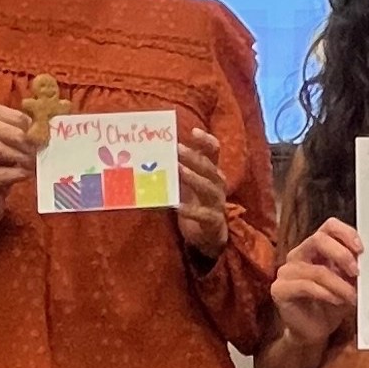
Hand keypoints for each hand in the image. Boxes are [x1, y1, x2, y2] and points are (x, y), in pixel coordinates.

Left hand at [175, 122, 229, 261]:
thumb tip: (150, 156)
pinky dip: (190, 210)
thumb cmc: (195, 203)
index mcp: (212, 172)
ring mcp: (217, 203)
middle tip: (176, 149)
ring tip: (179, 170)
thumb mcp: (186, 184)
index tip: (193, 131)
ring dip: (193, 178)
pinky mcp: (213, 220)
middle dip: (193, 157)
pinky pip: (203, 214)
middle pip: (209, 167)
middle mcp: (218, 184)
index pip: (214, 151)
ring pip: (208, 188)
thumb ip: (176, 169)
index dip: (206, 140)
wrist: (207, 235)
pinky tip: (176, 206)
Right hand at [271, 218, 362, 350]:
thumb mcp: (348, 283)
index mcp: (316, 247)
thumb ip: (354, 268)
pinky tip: (337, 301)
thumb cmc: (332, 304)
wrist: (315, 331)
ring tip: (352, 296)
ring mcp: (287, 271)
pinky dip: (326, 293)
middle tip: (356, 272)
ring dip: (339, 284)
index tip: (362, 249)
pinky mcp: (280, 289)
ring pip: (316, 270)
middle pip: (318, 239)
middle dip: (341, 254)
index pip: (329, 226)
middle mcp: (299, 254)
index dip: (346, 233)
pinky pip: (305, 286)